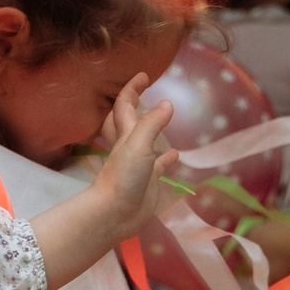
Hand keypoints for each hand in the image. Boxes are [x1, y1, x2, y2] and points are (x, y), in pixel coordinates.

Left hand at [31, 78, 176, 289]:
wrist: (114, 215)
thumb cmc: (122, 177)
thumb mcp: (137, 145)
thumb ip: (152, 124)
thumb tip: (167, 103)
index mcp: (124, 135)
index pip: (125, 106)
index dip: (132, 89)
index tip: (143, 75)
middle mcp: (129, 147)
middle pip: (127, 120)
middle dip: (133, 104)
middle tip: (143, 92)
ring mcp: (138, 165)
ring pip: (143, 142)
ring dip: (151, 130)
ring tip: (163, 119)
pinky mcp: (148, 182)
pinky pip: (158, 167)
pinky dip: (166, 159)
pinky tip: (175, 155)